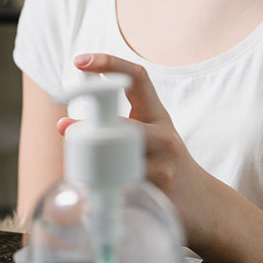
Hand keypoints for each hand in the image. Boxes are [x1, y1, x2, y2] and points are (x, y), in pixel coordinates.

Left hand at [58, 53, 213, 249]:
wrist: (199, 201)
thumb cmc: (162, 164)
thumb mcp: (146, 137)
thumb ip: (114, 126)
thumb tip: (62, 125)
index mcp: (157, 114)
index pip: (138, 78)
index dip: (109, 64)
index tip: (80, 61)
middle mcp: (165, 135)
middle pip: (124, 123)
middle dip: (92, 127)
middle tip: (63, 128)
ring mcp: (165, 163)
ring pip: (121, 155)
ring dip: (94, 162)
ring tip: (80, 169)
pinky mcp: (160, 188)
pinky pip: (123, 182)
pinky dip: (104, 186)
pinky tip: (96, 195)